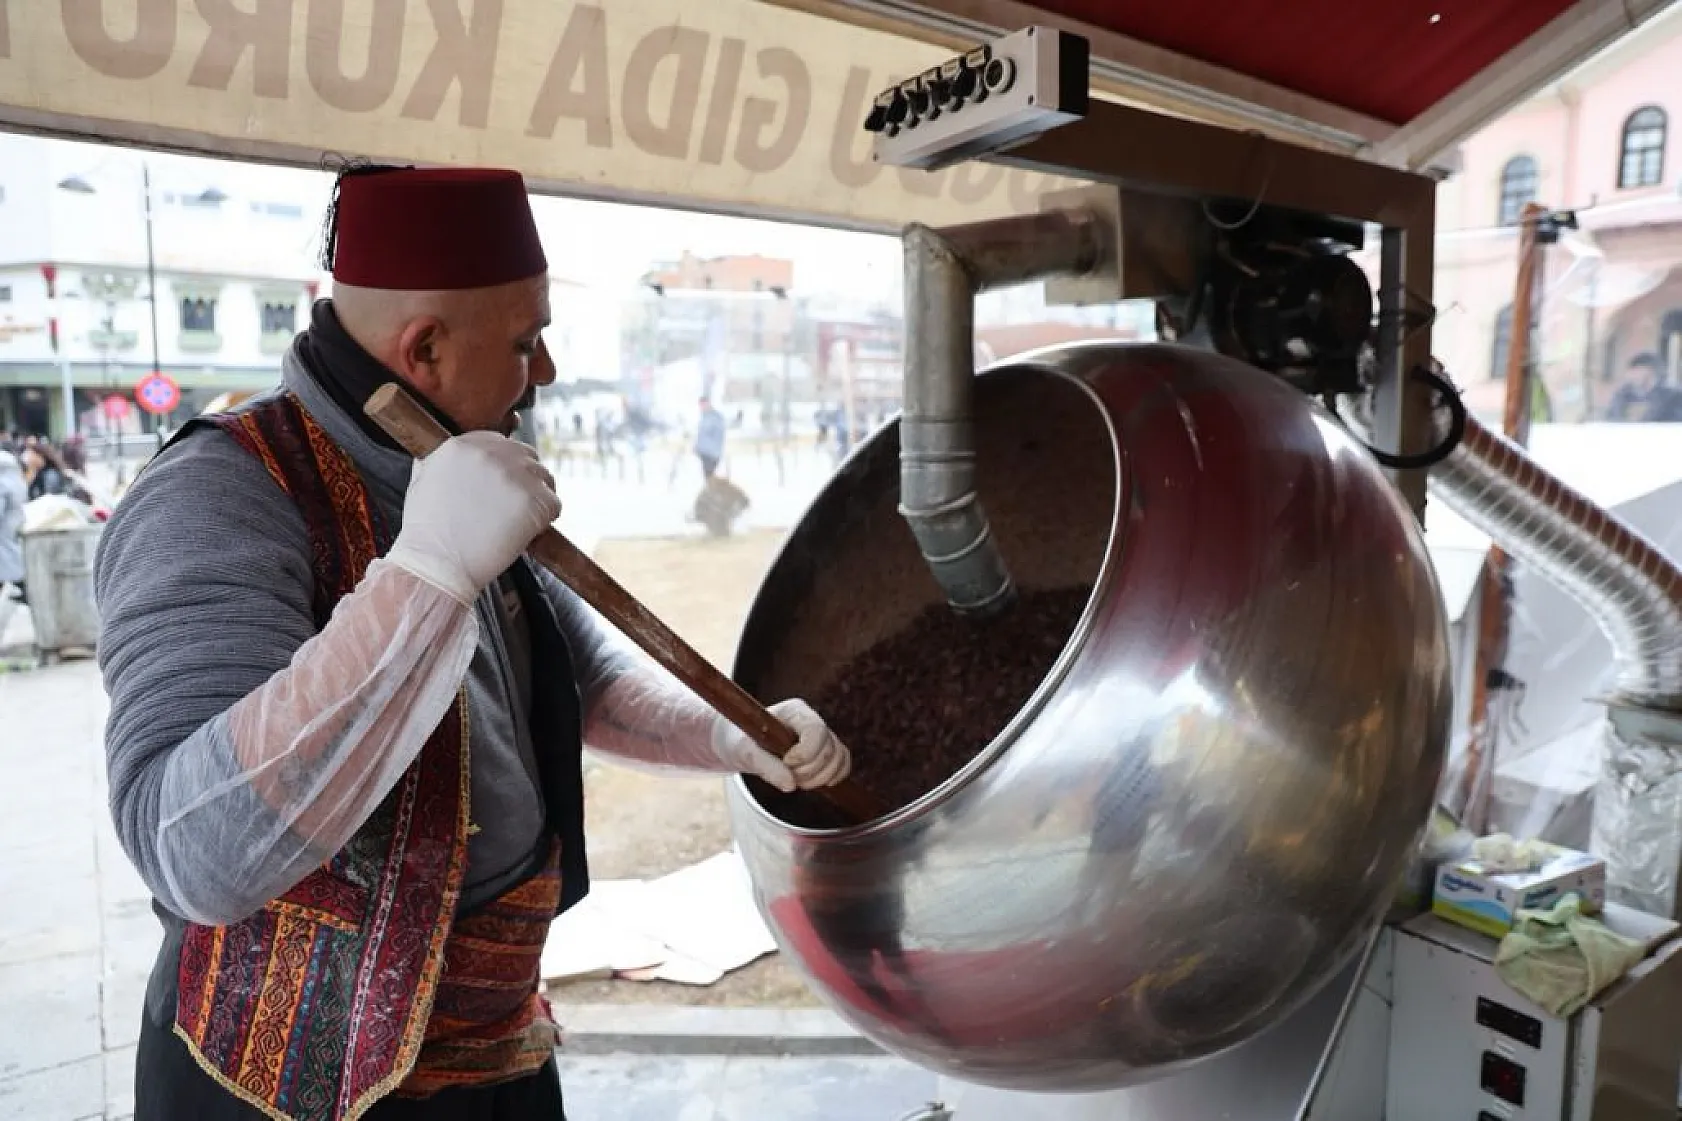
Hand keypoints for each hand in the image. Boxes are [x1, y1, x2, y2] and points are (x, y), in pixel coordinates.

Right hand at [386, 432, 560, 605]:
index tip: (503, 486)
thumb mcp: (422, 480)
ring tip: (523, 521)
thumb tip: (460, 454)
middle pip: (527, 456)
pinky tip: (528, 533)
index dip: (506, 466)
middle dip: (526, 479)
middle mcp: (490, 454)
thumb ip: (441, 459)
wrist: (436, 565)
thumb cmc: (426, 533)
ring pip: (545, 479)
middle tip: (516, 506)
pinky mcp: (533, 500)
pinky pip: (554, 504)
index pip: (501, 443)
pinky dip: (546, 520)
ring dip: (538, 498)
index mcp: (462, 445)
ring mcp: (514, 476)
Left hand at [711, 699, 851, 792]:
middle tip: (787, 776)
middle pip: (830, 749)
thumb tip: (790, 785)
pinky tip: (813, 782)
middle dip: (810, 771)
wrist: (739, 743)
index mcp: (795, 711)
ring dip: (820, 778)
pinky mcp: (825, 751)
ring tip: (796, 780)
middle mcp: (812, 721)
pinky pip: (842, 764)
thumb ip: (765, 766)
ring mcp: (821, 736)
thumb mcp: (744, 752)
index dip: (806, 753)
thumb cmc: (739, 741)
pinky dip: (833, 777)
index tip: (786, 763)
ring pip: (839, 758)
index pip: (817, 731)